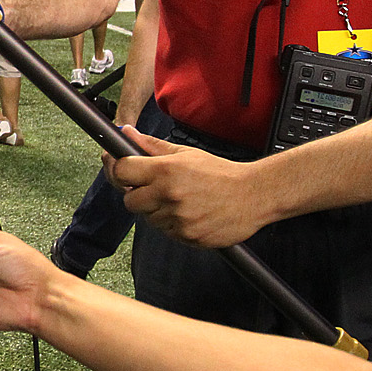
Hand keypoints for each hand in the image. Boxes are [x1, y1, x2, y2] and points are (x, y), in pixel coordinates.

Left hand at [109, 130, 269, 247]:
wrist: (253, 195)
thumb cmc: (220, 173)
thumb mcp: (185, 154)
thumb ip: (151, 146)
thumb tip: (125, 134)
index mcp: (166, 171)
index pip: (121, 171)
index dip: (119, 171)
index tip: (124, 171)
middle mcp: (169, 195)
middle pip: (128, 200)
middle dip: (136, 195)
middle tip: (155, 189)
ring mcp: (177, 218)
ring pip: (147, 218)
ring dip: (156, 211)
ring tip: (180, 200)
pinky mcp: (186, 236)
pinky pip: (166, 232)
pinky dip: (172, 224)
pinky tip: (189, 212)